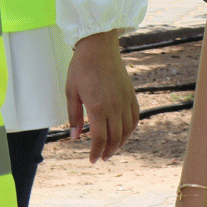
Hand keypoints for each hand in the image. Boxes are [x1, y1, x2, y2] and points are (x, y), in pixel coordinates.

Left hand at [65, 29, 138, 162]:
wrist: (98, 46)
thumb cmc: (81, 67)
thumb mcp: (71, 92)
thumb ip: (74, 116)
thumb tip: (75, 137)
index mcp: (98, 107)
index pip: (100, 139)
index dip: (96, 152)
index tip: (92, 160)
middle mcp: (114, 106)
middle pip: (115, 138)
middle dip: (108, 151)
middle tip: (102, 158)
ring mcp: (125, 100)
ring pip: (127, 131)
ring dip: (120, 144)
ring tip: (112, 149)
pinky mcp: (131, 94)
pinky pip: (135, 118)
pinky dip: (131, 130)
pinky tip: (124, 133)